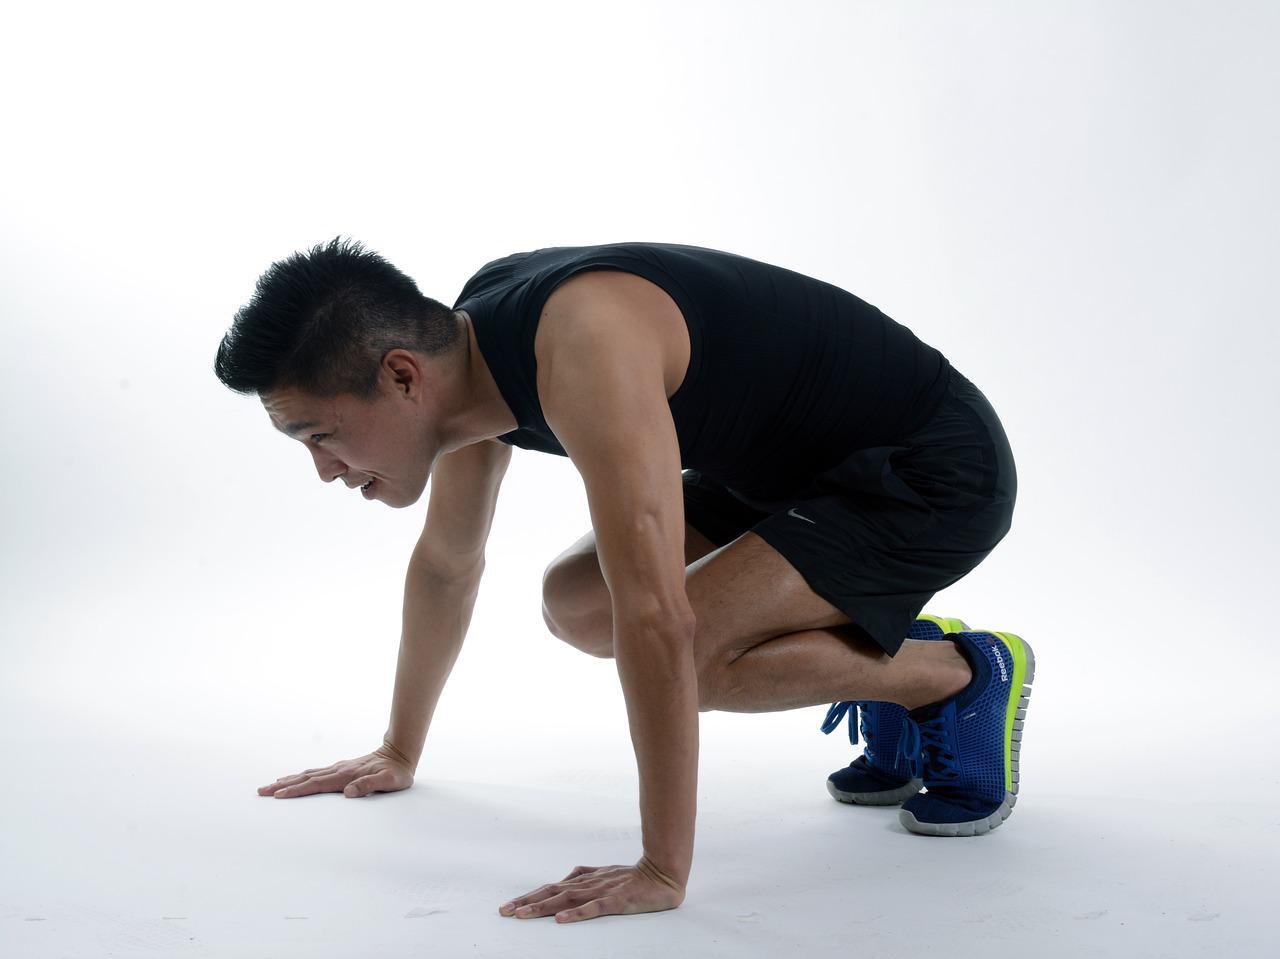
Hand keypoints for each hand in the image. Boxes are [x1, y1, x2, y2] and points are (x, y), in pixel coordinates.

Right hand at [257, 743, 414, 798]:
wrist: (399, 754)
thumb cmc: (396, 772)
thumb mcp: (388, 781)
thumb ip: (369, 785)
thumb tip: (347, 793)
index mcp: (345, 776)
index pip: (316, 784)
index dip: (297, 790)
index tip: (278, 795)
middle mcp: (338, 770)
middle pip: (305, 778)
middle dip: (283, 786)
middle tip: (261, 791)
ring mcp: (338, 768)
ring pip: (307, 774)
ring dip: (288, 780)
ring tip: (270, 785)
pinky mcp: (340, 769)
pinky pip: (315, 773)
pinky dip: (300, 777)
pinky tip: (294, 778)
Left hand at [497, 855, 685, 922]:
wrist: (663, 874)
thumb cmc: (633, 877)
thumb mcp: (605, 874)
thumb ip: (585, 875)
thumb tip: (567, 877)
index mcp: (584, 880)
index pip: (551, 888)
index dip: (529, 897)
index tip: (509, 907)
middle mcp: (588, 884)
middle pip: (552, 893)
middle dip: (527, 903)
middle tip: (504, 912)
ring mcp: (602, 891)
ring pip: (567, 900)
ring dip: (543, 908)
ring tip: (523, 916)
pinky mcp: (617, 901)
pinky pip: (594, 908)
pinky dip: (576, 914)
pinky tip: (561, 920)